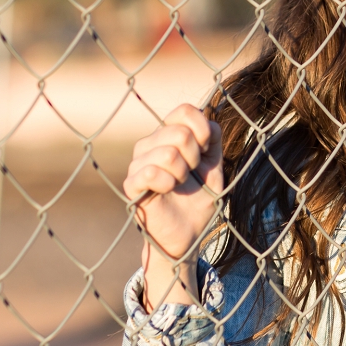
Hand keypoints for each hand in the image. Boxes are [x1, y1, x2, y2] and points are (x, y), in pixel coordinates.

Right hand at [124, 103, 223, 306]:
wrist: (188, 234)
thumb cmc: (198, 200)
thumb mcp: (214, 168)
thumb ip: (213, 142)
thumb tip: (209, 122)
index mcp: (168, 136)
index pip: (183, 111)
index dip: (202, 129)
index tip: (206, 151)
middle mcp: (150, 144)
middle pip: (179, 133)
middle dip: (195, 157)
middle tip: (190, 173)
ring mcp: (138, 163)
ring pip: (167, 153)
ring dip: (182, 173)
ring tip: (178, 184)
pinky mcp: (132, 185)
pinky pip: (150, 172)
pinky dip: (167, 183)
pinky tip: (166, 190)